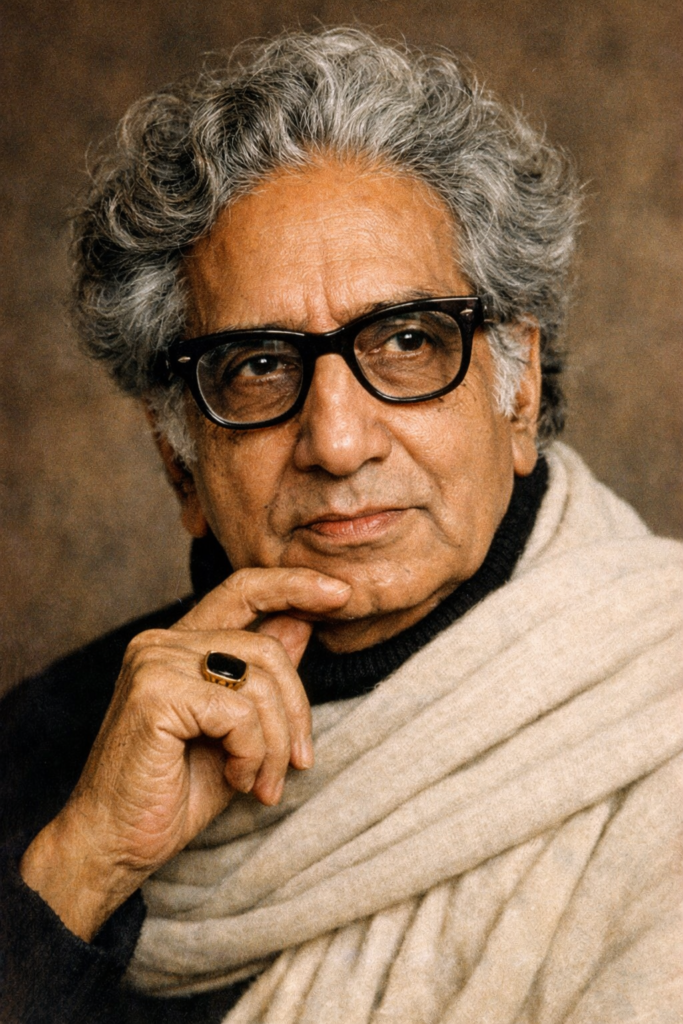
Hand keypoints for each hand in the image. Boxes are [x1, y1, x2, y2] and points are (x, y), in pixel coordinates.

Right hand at [20, 568, 349, 939]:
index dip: (294, 584)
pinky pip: (240, 713)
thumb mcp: (237, 731)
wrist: (115, 846)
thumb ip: (262, 677)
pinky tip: (236, 780)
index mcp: (180, 644)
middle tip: (298, 763)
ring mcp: (155, 662)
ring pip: (259, 682)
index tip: (341, 593)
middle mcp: (162, 641)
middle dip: (296, 711)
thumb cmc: (174, 793)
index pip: (243, 589)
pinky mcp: (155, 693)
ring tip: (261, 783)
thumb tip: (302, 623)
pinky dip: (252, 753)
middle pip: (267, 648)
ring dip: (275, 743)